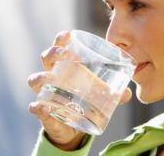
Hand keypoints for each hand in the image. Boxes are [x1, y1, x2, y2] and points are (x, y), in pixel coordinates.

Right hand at [27, 31, 131, 149]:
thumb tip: (128, 93)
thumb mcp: (100, 95)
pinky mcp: (43, 112)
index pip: (60, 47)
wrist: (74, 128)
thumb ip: (114, 94)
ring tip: (49, 79)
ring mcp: (45, 93)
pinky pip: (35, 107)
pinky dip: (38, 107)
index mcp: (66, 67)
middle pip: (46, 58)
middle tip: (63, 54)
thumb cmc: (85, 101)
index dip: (61, 39)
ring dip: (40, 77)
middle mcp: (52, 77)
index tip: (68, 35)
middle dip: (52, 53)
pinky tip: (43, 107)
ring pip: (35, 80)